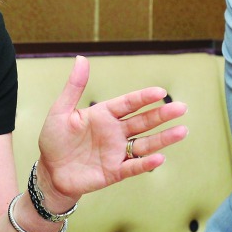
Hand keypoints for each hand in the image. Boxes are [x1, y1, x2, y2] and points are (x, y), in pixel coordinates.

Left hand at [34, 56, 187, 207]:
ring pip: (145, 143)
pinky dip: (146, 163)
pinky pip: (133, 166)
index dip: (144, 98)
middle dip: (162, 114)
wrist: (50, 172)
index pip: (129, 103)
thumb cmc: (54, 140)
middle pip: (143, 121)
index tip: (160, 91)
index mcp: (104, 114)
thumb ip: (74, 87)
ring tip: (182, 131)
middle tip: (182, 107)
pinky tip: (160, 157)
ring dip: (163, 138)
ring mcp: (117, 152)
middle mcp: (115, 132)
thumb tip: (81, 58)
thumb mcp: (61, 111)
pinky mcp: (115, 171)